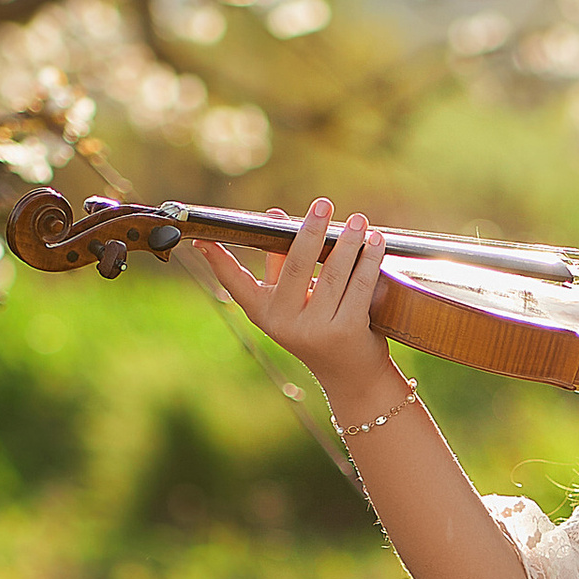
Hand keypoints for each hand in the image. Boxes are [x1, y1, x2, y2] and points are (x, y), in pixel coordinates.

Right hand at [194, 198, 400, 422]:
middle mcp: (284, 322)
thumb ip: (283, 262)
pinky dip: (369, 260)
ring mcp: (315, 329)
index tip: (202, 239)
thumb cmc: (318, 327)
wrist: (349, 374)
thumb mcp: (293, 301)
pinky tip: (376, 242)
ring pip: (332, 273)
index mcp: (263, 312)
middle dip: (311, 230)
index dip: (218, 261)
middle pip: (296, 265)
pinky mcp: (346, 331)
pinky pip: (359, 286)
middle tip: (323, 204)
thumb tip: (274, 214)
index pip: (235, 282)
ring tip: (358, 220)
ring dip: (348, 242)